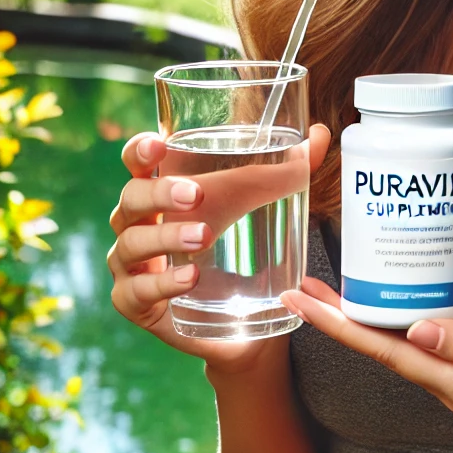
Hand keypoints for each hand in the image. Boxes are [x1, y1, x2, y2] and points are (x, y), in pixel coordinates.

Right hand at [107, 123, 331, 375]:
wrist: (242, 320)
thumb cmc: (241, 245)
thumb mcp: (264, 205)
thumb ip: (291, 169)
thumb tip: (321, 132)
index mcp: (162, 191)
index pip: (138, 162)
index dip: (139, 150)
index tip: (158, 145)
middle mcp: (138, 223)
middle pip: (133, 198)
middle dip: (161, 192)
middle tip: (197, 194)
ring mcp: (130, 264)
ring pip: (132, 242)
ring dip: (167, 236)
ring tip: (203, 235)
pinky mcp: (133, 302)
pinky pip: (136, 291)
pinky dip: (162, 282)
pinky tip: (189, 278)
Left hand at [281, 277, 452, 452]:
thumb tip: (417, 329)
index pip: (382, 351)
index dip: (338, 325)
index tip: (301, 300)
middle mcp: (450, 382)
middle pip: (379, 346)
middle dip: (337, 318)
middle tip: (303, 286)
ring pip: (398, 343)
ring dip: (363, 317)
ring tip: (338, 288)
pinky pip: (426, 338)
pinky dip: (400, 317)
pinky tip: (403, 299)